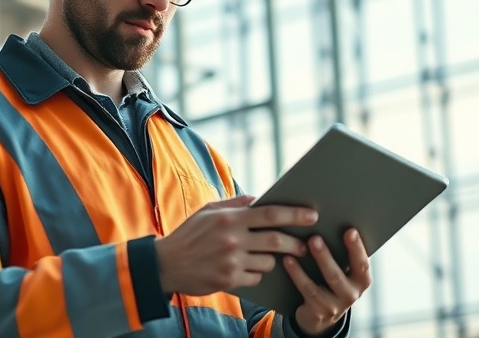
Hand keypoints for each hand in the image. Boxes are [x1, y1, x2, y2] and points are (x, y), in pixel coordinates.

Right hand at [155, 195, 318, 295]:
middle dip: (296, 243)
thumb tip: (260, 199)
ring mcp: (231, 261)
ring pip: (268, 261)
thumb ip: (235, 204)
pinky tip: (250, 267)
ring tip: (270, 256)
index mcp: (229, 218)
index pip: (270, 214)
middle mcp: (232, 239)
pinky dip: (258, 272)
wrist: (166, 264)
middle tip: (305, 245)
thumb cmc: (189, 234)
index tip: (312, 215)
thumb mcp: (208, 211)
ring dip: (274, 259)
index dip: (295, 214)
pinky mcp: (229, 280)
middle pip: (276, 240)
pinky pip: (256, 276)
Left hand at [284, 229, 370, 335]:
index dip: (357, 248)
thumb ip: (341, 252)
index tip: (350, 230)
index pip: (362, 264)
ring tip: (301, 246)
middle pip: (337, 274)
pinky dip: (296, 273)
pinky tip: (287, 260)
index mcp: (361, 280)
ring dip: (310, 264)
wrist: (321, 315)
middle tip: (315, 238)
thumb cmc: (332, 280)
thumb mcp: (342, 270)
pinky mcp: (318, 312)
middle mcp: (351, 294)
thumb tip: (329, 221)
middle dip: (325, 256)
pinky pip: (306, 290)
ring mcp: (334, 306)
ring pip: (320, 284)